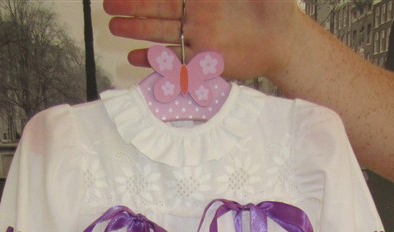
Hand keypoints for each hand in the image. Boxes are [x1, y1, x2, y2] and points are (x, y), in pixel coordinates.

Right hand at [103, 0, 297, 81]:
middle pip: (157, 11)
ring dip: (137, 33)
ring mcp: (199, 40)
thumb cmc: (274, 6)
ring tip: (114, 30)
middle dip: (132, 9)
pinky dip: (156, 62)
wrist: (285, 41)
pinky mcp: (205, 64)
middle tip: (107, 8)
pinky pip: (175, 62)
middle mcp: (197, 16)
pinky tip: (136, 61)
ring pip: (161, 35)